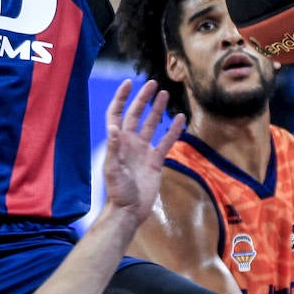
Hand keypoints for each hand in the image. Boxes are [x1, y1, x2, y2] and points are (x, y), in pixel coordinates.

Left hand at [101, 79, 184, 223]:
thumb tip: (113, 128)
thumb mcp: (113, 170)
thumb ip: (114, 149)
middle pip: (136, 114)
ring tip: (165, 94)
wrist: (130, 210)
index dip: (121, 98)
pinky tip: (181, 118)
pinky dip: (173, 130)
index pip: (116, 114)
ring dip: (157, 110)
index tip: (128, 83)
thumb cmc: (118, 191)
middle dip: (143, 99)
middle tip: (152, 84)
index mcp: (118, 141)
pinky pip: (166, 142)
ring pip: (152, 125)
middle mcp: (130, 142)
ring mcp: (143, 150)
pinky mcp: (156, 160)